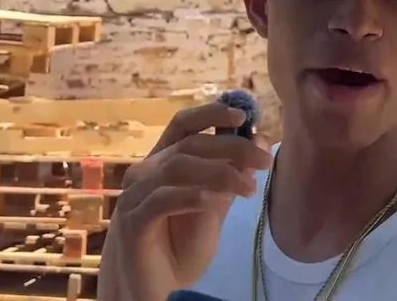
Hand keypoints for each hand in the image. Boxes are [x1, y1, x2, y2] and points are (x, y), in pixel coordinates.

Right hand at [99, 102, 272, 300]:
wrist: (152, 290)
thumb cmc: (177, 248)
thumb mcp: (212, 209)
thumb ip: (229, 178)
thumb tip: (258, 143)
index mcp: (163, 162)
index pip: (184, 124)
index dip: (211, 113)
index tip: (244, 116)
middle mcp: (146, 172)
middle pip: (190, 144)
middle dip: (231, 146)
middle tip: (264, 159)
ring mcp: (136, 195)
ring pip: (178, 167)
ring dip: (219, 172)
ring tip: (249, 188)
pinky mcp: (132, 221)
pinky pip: (163, 200)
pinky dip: (192, 196)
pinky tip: (214, 201)